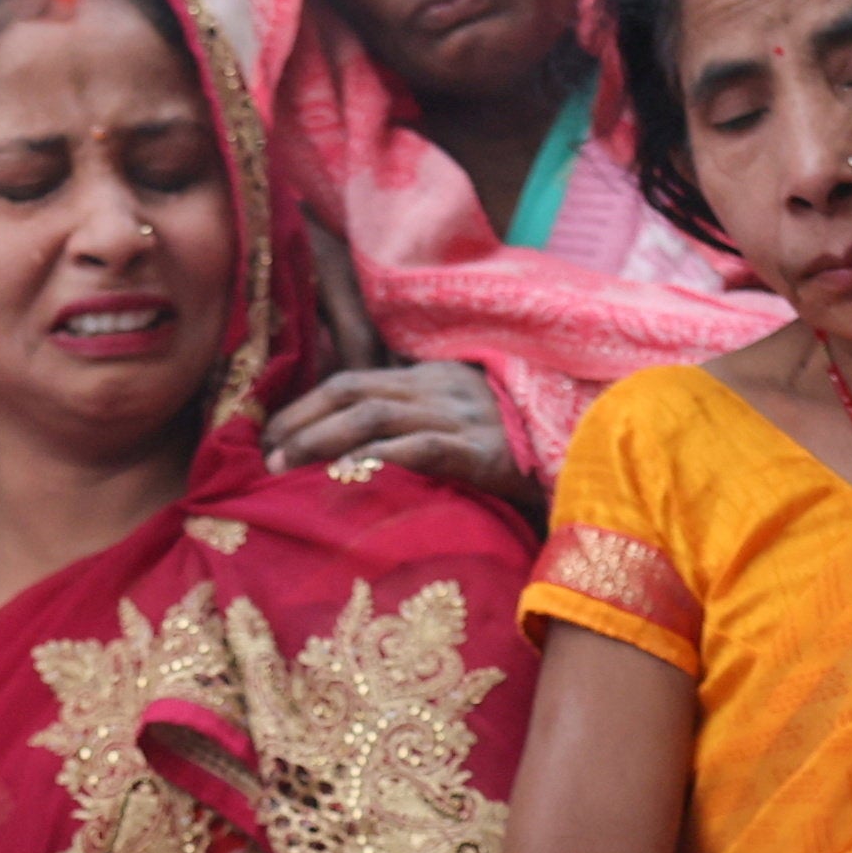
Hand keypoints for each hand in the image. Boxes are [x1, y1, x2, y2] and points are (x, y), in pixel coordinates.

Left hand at [265, 362, 535, 510]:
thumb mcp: (463, 422)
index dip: (305, 405)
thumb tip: (358, 451)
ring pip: (375, 415)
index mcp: (432, 379)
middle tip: (263, 457)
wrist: (587, 457)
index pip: (353, 380)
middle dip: (301, 421)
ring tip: (285, 468)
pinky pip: (422, 447)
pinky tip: (347, 473)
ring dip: (323, 439)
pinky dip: (379, 457)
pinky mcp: (483, 453)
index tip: (268, 433)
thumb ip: (417, 424)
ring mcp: (462, 418)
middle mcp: (440, 389)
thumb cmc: (518, 451)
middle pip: (352, 392)